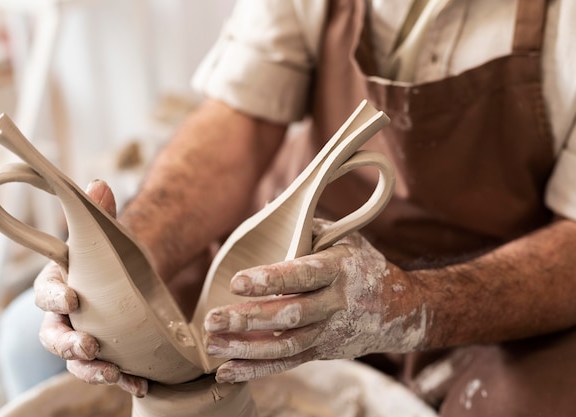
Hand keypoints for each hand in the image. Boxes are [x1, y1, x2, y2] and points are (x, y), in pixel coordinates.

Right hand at [34, 180, 147, 396]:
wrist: (128, 276)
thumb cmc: (110, 256)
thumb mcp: (107, 234)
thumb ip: (100, 213)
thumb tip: (99, 184)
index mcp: (59, 284)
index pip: (45, 292)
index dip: (54, 297)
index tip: (72, 298)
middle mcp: (64, 316)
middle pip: (54, 336)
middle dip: (68, 344)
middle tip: (89, 346)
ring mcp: (83, 337)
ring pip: (76, 361)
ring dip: (92, 369)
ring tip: (114, 372)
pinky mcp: (106, 353)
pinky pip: (107, 370)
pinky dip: (122, 378)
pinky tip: (140, 383)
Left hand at [204, 219, 427, 382]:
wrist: (400, 309)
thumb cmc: (361, 265)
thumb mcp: (343, 238)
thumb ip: (306, 225)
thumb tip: (267, 207)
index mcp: (339, 268)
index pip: (303, 274)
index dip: (271, 279)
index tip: (237, 281)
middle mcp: (335, 302)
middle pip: (290, 315)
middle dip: (249, 319)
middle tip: (212, 320)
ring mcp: (330, 331)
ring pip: (286, 345)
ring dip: (246, 348)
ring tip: (212, 344)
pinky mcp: (323, 351)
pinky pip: (288, 363)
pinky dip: (256, 370)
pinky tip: (227, 371)